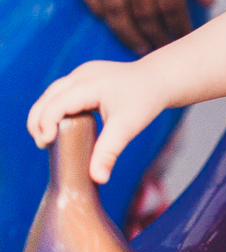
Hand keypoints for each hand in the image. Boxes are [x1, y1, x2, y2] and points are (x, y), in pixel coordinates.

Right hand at [27, 59, 165, 183]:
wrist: (160, 79)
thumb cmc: (146, 100)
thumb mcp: (128, 127)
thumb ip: (109, 152)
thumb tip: (98, 179)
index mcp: (90, 83)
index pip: (55, 104)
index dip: (44, 124)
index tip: (46, 145)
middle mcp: (83, 74)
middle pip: (47, 97)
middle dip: (38, 121)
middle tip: (44, 145)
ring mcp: (83, 72)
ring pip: (51, 93)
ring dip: (44, 114)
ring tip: (49, 139)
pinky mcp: (85, 76)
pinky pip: (61, 92)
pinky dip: (55, 108)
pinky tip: (59, 126)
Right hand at [79, 0, 213, 53]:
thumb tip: (206, 1)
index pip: (168, 4)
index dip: (176, 28)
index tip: (184, 40)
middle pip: (139, 10)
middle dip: (152, 37)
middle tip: (161, 51)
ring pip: (110, 3)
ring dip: (124, 30)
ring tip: (137, 45)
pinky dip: (97, 5)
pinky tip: (108, 17)